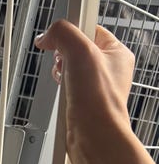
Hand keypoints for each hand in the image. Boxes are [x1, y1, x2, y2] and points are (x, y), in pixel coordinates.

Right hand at [34, 20, 134, 154]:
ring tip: (65, 83)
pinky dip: (59, 88)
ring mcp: (94, 86)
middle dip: (62, 56)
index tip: (63, 37)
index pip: (89, 28)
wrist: (92, 135)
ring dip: (59, 73)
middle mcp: (107, 69)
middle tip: (66, 65)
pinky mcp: (81, 100)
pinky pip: (65, 86)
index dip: (73, 32)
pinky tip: (63, 94)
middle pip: (74, 48)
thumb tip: (47, 36)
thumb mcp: (80, 51)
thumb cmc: (98, 101)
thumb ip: (63, 33)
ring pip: (67, 68)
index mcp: (117, 52)